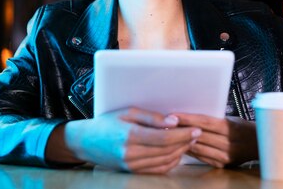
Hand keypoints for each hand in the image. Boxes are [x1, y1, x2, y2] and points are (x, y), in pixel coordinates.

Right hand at [48, 107, 201, 173]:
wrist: (85, 142)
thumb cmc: (106, 123)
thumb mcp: (128, 112)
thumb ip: (152, 117)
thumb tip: (174, 121)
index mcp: (130, 135)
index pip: (164, 137)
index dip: (183, 134)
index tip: (195, 129)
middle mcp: (131, 153)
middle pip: (167, 150)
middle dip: (185, 142)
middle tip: (196, 133)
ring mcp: (132, 165)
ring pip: (165, 161)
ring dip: (180, 151)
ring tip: (189, 141)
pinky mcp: (132, 171)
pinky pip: (157, 169)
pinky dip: (171, 162)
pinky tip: (176, 152)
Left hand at [173, 113, 257, 167]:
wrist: (260, 146)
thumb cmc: (243, 128)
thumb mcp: (232, 119)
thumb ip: (214, 120)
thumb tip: (190, 118)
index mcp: (231, 128)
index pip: (205, 122)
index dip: (188, 118)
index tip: (174, 115)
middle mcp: (229, 143)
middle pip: (200, 135)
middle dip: (181, 129)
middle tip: (166, 124)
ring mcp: (226, 156)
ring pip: (198, 148)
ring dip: (183, 141)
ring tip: (170, 134)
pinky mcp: (223, 164)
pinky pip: (202, 157)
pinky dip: (191, 151)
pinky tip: (181, 146)